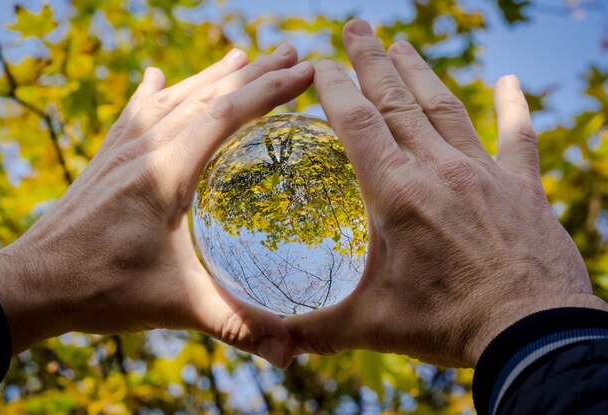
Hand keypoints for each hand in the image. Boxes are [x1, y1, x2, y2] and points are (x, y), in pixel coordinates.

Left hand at [0, 44, 312, 366]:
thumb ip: (235, 322)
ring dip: (214, 75)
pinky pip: (138, 111)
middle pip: (207, 95)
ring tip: (243, 56)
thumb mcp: (176, 305)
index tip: (307, 72)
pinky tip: (158, 76)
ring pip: (175, 96)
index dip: (271, 90)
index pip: (227, 114)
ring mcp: (123, 148)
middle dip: (255, 73)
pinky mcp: (108, 157)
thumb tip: (290, 352)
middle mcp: (145, 147)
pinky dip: (157, 91)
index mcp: (167, 171)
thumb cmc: (101, 289)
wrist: (31, 284)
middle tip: (291, 54)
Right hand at [285, 20, 607, 366]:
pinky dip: (514, 109)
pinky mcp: (522, 188)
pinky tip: (510, 81)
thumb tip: (274, 345)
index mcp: (397, 193)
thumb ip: (319, 329)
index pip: (357, 123)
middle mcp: (439, 169)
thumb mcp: (372, 326)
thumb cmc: (447, 324)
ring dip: (422, 74)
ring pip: (446, 108)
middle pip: (398, 100)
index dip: (336, 87)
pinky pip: (517, 139)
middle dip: (373, 60)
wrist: (532, 333)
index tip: (321, 61)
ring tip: (404, 44)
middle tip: (357, 26)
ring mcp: (483, 173)